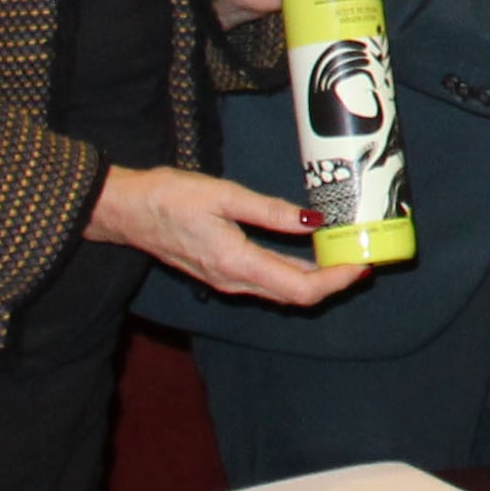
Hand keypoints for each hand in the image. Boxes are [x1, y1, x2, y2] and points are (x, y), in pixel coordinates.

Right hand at [87, 163, 365, 308]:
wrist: (126, 211)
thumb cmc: (170, 198)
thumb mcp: (225, 195)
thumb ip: (271, 212)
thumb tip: (315, 221)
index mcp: (237, 264)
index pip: (299, 288)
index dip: (336, 281)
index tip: (362, 264)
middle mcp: (235, 281)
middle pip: (295, 295)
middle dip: (334, 281)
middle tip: (363, 256)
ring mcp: (227, 280)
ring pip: (282, 290)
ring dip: (316, 278)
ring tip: (345, 252)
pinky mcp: (223, 272)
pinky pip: (267, 280)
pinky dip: (295, 271)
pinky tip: (311, 250)